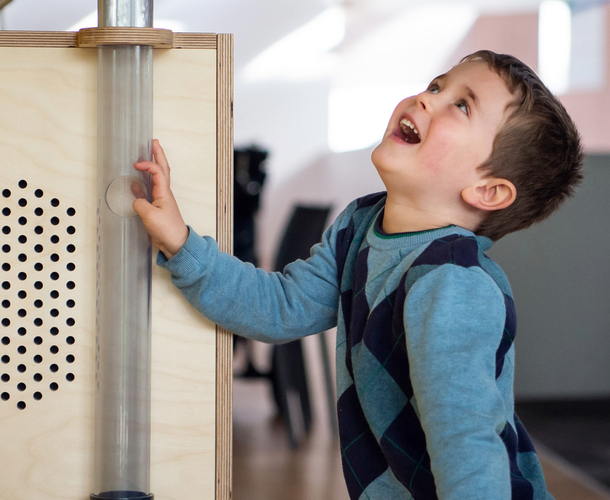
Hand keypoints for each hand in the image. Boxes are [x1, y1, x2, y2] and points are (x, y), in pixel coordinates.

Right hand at [133, 139, 188, 258]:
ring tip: (146, 156)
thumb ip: (140, 204)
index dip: (147, 165)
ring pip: (157, 179)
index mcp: (164, 193)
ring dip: (152, 166)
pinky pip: (150, 191)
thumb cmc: (167, 230)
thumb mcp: (150, 216)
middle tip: (154, 142)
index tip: (136, 164)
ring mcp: (161, 200)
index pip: (157, 172)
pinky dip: (143, 184)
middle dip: (158, 155)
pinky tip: (135, 183)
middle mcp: (164, 194)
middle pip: (162, 170)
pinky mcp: (157, 208)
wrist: (176, 244)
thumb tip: (136, 199)